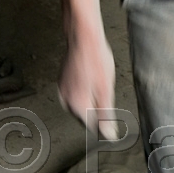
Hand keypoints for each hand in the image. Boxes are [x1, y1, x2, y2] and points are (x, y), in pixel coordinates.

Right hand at [58, 19, 118, 139]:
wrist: (83, 37)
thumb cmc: (96, 59)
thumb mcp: (106, 90)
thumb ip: (106, 115)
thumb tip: (108, 135)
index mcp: (76, 105)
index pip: (91, 126)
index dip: (104, 121)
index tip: (111, 113)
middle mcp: (65, 100)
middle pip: (85, 115)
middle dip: (97, 108)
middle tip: (105, 91)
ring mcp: (62, 90)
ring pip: (80, 103)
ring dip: (91, 98)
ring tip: (99, 81)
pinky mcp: (63, 81)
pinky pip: (76, 92)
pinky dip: (85, 89)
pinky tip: (92, 77)